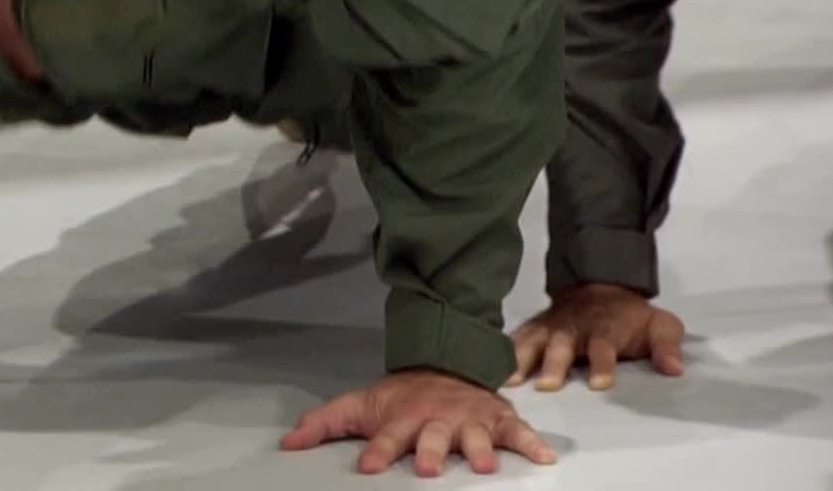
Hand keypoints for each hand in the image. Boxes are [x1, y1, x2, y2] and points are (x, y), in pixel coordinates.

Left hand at [281, 369, 556, 476]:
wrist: (445, 362)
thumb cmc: (401, 395)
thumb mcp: (359, 405)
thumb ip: (324, 423)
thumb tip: (288, 444)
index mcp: (403, 417)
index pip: (387, 436)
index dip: (378, 451)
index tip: (369, 467)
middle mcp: (436, 418)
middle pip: (433, 436)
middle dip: (430, 451)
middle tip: (428, 468)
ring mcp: (469, 418)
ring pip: (474, 434)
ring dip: (479, 449)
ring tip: (484, 466)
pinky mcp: (497, 418)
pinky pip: (518, 431)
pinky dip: (531, 442)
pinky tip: (544, 457)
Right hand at [507, 283, 685, 390]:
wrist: (600, 286)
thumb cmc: (630, 316)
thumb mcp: (660, 325)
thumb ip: (667, 346)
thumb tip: (675, 369)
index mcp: (605, 328)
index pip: (604, 346)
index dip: (602, 364)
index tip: (599, 385)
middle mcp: (574, 327)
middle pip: (563, 345)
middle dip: (555, 364)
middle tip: (548, 386)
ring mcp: (551, 326)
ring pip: (534, 341)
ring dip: (522, 359)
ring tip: (510, 381)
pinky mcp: (535, 327)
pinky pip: (516, 337)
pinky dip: (503, 350)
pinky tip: (491, 367)